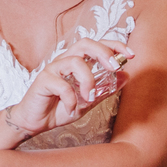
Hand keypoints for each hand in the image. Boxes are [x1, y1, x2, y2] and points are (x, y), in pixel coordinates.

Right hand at [4, 38, 133, 138]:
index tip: (131, 55)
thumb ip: (106, 88)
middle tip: (114, 68)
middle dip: (104, 53)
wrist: (36, 122)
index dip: (114, 45)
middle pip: (85, 43)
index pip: (97, 45)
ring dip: (88, 81)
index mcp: (77, 62)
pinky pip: (61, 85)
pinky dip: (71, 99)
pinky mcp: (43, 80)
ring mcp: (53, 69)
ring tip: (89, 99)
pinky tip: (71, 109)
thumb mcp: (89, 100)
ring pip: (75, 62)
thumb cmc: (60, 108)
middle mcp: (65, 61)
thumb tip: (127, 76)